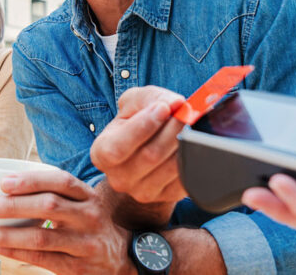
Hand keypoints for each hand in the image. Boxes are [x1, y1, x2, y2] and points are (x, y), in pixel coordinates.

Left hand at [0, 170, 135, 274]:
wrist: (120, 257)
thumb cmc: (90, 225)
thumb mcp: (83, 203)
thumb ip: (56, 194)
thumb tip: (8, 188)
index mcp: (88, 196)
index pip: (61, 181)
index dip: (32, 180)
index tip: (5, 182)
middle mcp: (89, 217)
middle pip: (49, 206)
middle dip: (14, 205)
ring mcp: (85, 243)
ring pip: (42, 236)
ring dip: (9, 234)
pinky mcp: (77, 267)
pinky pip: (42, 258)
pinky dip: (17, 252)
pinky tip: (0, 248)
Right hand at [91, 86, 185, 203]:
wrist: (146, 148)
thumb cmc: (137, 121)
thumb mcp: (135, 102)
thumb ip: (150, 97)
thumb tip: (176, 104)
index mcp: (102, 154)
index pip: (118, 148)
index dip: (143, 127)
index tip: (163, 108)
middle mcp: (119, 178)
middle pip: (150, 155)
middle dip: (172, 129)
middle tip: (186, 111)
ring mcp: (142, 192)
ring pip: (171, 167)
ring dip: (186, 141)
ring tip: (191, 124)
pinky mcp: (166, 197)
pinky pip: (185, 178)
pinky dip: (193, 157)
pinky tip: (192, 142)